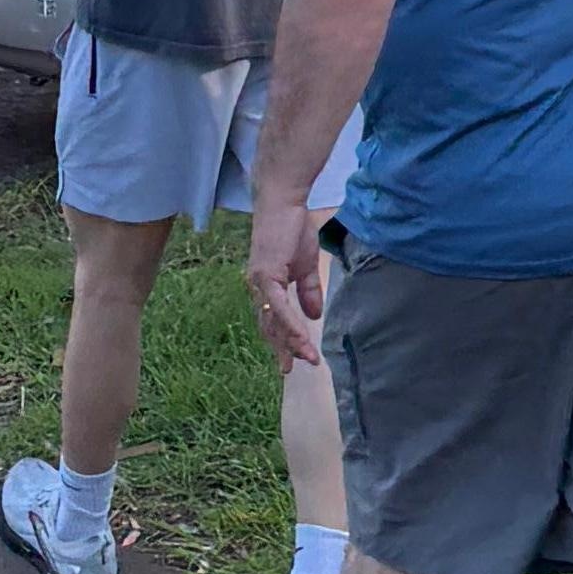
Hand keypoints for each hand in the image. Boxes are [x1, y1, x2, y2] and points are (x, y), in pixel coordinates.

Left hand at [247, 204, 327, 371]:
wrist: (284, 204)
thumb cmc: (293, 229)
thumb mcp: (306, 267)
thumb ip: (309, 292)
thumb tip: (314, 316)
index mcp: (266, 288)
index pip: (273, 321)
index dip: (283, 341)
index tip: (295, 360)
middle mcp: (258, 289)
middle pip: (269, 327)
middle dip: (282, 349)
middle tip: (291, 370)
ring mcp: (260, 283)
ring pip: (275, 321)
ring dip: (291, 341)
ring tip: (306, 358)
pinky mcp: (266, 274)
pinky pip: (280, 306)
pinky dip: (291, 324)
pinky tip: (302, 338)